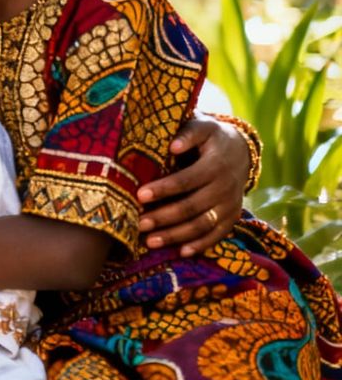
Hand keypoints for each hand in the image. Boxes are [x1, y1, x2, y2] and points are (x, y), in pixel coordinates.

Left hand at [136, 116, 246, 255]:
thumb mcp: (202, 127)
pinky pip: (218, 235)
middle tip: (138, 223)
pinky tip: (182, 253)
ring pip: (203, 225)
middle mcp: (226, 187)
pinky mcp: (232, 217)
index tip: (140, 195)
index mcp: (216, 164)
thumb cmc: (209, 137)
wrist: (240, 150)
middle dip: (164, 217)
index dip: (165, 189)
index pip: (187, 180)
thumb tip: (172, 145)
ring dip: (177, 235)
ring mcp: (231, 204)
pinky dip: (201, 245)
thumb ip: (188, 133)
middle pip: (193, 206)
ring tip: (150, 241)